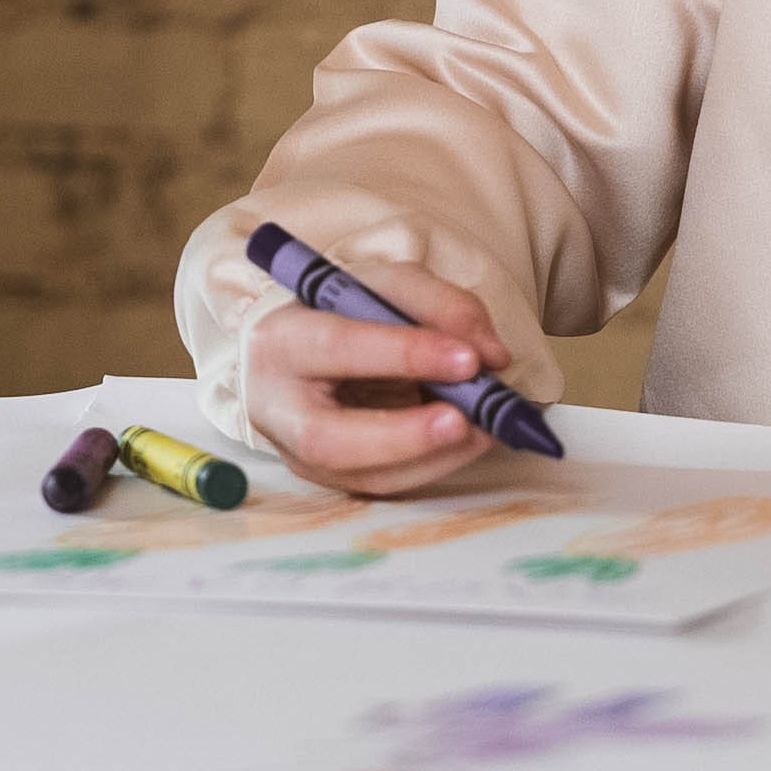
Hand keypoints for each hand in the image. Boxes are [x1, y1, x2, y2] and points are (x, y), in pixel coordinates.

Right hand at [237, 257, 513, 497]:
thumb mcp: (385, 285)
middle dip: (406, 435)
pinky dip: (433, 466)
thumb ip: (440, 305)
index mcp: (282, 340)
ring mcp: (299, 454)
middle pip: (328, 439)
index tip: (468, 359)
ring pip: (363, 476)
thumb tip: (492, 356)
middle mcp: (278, 407)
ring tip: (483, 429)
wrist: (300, 352)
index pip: (338, 346)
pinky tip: (466, 441)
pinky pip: (385, 486)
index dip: (403, 354)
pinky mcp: (329, 480)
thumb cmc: (340, 314)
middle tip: (467, 420)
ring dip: (434, 457)